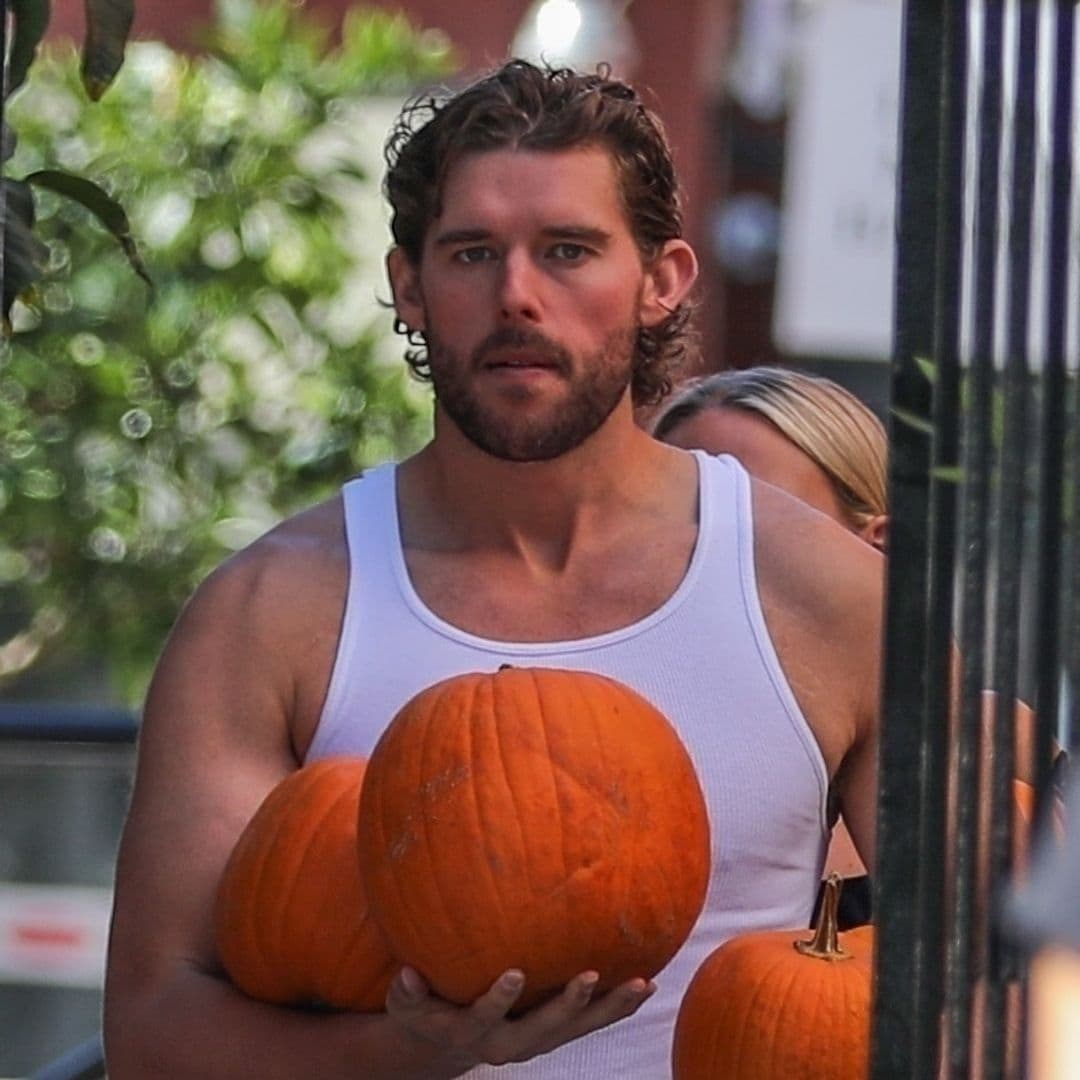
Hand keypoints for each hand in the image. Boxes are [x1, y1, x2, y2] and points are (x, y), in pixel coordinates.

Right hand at [385, 965, 655, 1073]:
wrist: (445, 1040)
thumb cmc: (422, 1009)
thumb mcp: (406, 1003)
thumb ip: (406, 991)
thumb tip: (405, 974)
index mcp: (474, 1031)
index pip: (486, 1017)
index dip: (500, 998)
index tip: (514, 972)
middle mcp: (510, 1043)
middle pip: (544, 1030)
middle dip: (568, 1006)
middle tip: (589, 976)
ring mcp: (538, 1039)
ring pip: (578, 1029)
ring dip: (610, 1008)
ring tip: (643, 983)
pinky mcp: (556, 1032)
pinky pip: (590, 1021)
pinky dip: (617, 1005)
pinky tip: (647, 982)